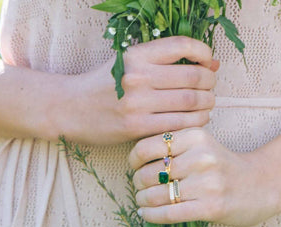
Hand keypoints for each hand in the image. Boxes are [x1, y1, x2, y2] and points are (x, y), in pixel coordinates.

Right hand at [51, 36, 219, 144]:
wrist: (70, 108)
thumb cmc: (103, 83)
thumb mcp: (128, 61)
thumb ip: (164, 60)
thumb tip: (211, 63)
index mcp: (136, 55)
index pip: (183, 45)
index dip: (204, 52)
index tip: (208, 62)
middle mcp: (137, 76)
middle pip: (193, 77)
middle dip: (210, 83)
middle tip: (211, 87)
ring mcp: (137, 103)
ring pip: (191, 102)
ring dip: (207, 103)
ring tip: (206, 104)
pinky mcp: (136, 127)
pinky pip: (179, 124)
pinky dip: (195, 122)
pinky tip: (195, 119)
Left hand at [128, 127, 280, 226]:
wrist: (261, 184)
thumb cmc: (224, 165)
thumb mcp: (202, 144)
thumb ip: (174, 147)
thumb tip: (134, 160)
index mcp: (196, 136)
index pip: (147, 146)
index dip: (134, 159)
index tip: (134, 166)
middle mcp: (202, 157)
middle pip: (149, 172)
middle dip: (138, 182)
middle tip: (139, 186)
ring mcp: (207, 183)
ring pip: (156, 194)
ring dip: (142, 200)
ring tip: (142, 200)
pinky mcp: (211, 207)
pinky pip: (169, 213)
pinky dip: (151, 215)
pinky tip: (145, 213)